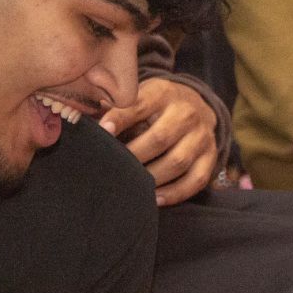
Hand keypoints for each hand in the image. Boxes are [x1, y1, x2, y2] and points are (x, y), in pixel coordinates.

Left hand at [100, 78, 218, 206]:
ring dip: (152, 177)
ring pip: (177, 161)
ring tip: (132, 188)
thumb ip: (112, 106)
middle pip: (159, 138)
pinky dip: (175, 193)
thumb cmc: (154, 104)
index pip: (139, 106)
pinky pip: (196, 179)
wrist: (196, 104)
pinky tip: (155, 199)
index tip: (102, 133)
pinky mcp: (211, 156)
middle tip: (113, 169)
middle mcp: (186, 112)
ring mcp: (201, 135)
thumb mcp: (138, 95)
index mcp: (162, 93)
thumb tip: (82, 121)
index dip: (119, 120)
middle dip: (134, 156)